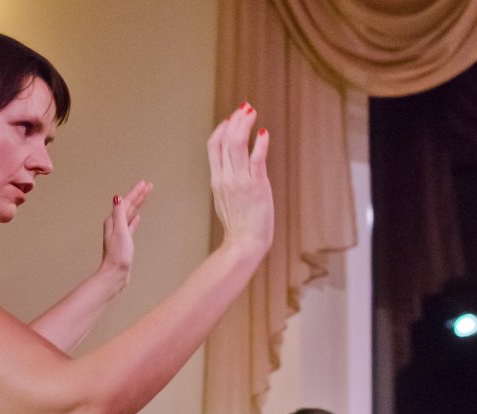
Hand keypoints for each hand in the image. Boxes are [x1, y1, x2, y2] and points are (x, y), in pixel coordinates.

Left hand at [102, 180, 151, 284]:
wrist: (116, 273)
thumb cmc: (118, 255)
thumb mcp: (120, 231)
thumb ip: (119, 214)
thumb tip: (118, 197)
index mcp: (114, 221)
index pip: (126, 202)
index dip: (136, 192)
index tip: (145, 183)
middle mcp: (115, 224)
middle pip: (129, 205)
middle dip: (139, 195)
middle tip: (149, 186)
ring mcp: (120, 232)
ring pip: (130, 213)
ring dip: (138, 204)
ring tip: (145, 196)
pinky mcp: (124, 241)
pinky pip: (130, 225)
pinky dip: (135, 219)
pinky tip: (138, 217)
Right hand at [207, 102, 273, 257]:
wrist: (244, 244)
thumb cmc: (239, 226)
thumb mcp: (226, 200)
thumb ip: (228, 182)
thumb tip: (234, 169)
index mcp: (217, 180)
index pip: (213, 146)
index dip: (221, 129)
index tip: (231, 119)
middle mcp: (226, 178)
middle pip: (224, 140)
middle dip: (235, 120)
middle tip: (245, 108)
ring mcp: (240, 181)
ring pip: (237, 144)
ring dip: (245, 125)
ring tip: (252, 112)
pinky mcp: (256, 186)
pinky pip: (256, 159)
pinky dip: (260, 144)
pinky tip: (264, 133)